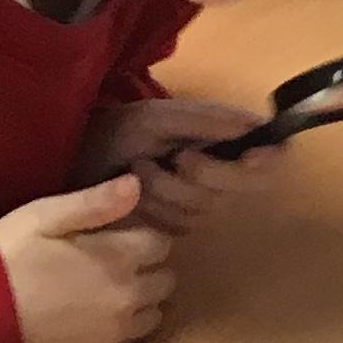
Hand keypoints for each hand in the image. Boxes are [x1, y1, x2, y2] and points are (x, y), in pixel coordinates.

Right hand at [0, 177, 176, 342]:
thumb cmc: (5, 259)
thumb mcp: (44, 216)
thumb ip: (96, 202)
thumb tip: (137, 185)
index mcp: (120, 258)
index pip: (162, 244)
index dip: (143, 238)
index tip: (120, 238)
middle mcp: (129, 298)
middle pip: (165, 281)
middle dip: (146, 270)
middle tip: (111, 266)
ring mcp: (116, 334)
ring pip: (152, 315)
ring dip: (138, 303)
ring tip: (102, 295)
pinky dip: (117, 333)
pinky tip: (89, 323)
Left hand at [74, 100, 278, 234]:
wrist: (71, 162)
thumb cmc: (116, 131)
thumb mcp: (160, 116)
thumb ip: (208, 121)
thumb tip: (257, 126)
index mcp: (221, 140)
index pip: (271, 154)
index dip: (267, 159)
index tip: (249, 157)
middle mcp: (218, 172)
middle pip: (242, 186)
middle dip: (206, 174)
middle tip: (176, 157)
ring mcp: (197, 201)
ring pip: (206, 208)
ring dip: (167, 189)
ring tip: (137, 169)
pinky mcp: (172, 225)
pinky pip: (179, 226)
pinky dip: (152, 208)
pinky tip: (132, 196)